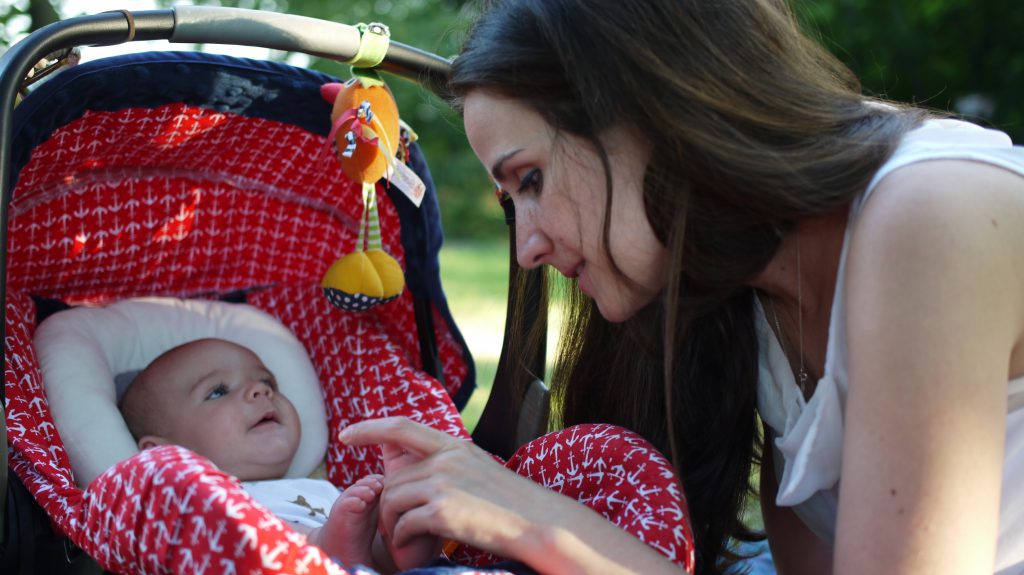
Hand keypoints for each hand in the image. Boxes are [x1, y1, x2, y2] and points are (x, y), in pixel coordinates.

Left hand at [340, 417, 545, 557]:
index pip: (401, 427)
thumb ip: (450, 465)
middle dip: (386, 503)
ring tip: (404, 538)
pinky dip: (402, 539)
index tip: (347, 434)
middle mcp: (445, 460)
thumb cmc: (512, 502)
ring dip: (391, 524)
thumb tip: (423, 471)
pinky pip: (403, 525)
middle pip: (392, 478)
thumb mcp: (479, 468)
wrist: (538, 521)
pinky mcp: (442, 512)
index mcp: (454, 446)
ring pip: (392, 501)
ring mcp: (443, 485)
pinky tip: (414, 547)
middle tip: (393, 525)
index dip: (370, 428)